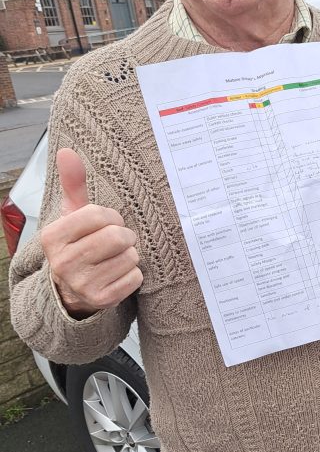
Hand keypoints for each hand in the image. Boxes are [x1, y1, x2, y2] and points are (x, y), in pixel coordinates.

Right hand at [40, 148, 142, 317]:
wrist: (71, 290)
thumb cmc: (77, 245)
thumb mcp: (72, 215)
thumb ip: (73, 184)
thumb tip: (67, 151)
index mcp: (53, 236)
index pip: (98, 215)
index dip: (111, 217)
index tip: (107, 223)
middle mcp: (63, 262)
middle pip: (117, 237)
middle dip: (124, 236)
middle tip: (116, 241)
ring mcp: (81, 284)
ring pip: (129, 257)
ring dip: (129, 255)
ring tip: (114, 258)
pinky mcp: (101, 300)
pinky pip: (135, 278)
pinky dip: (132, 275)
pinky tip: (117, 274)